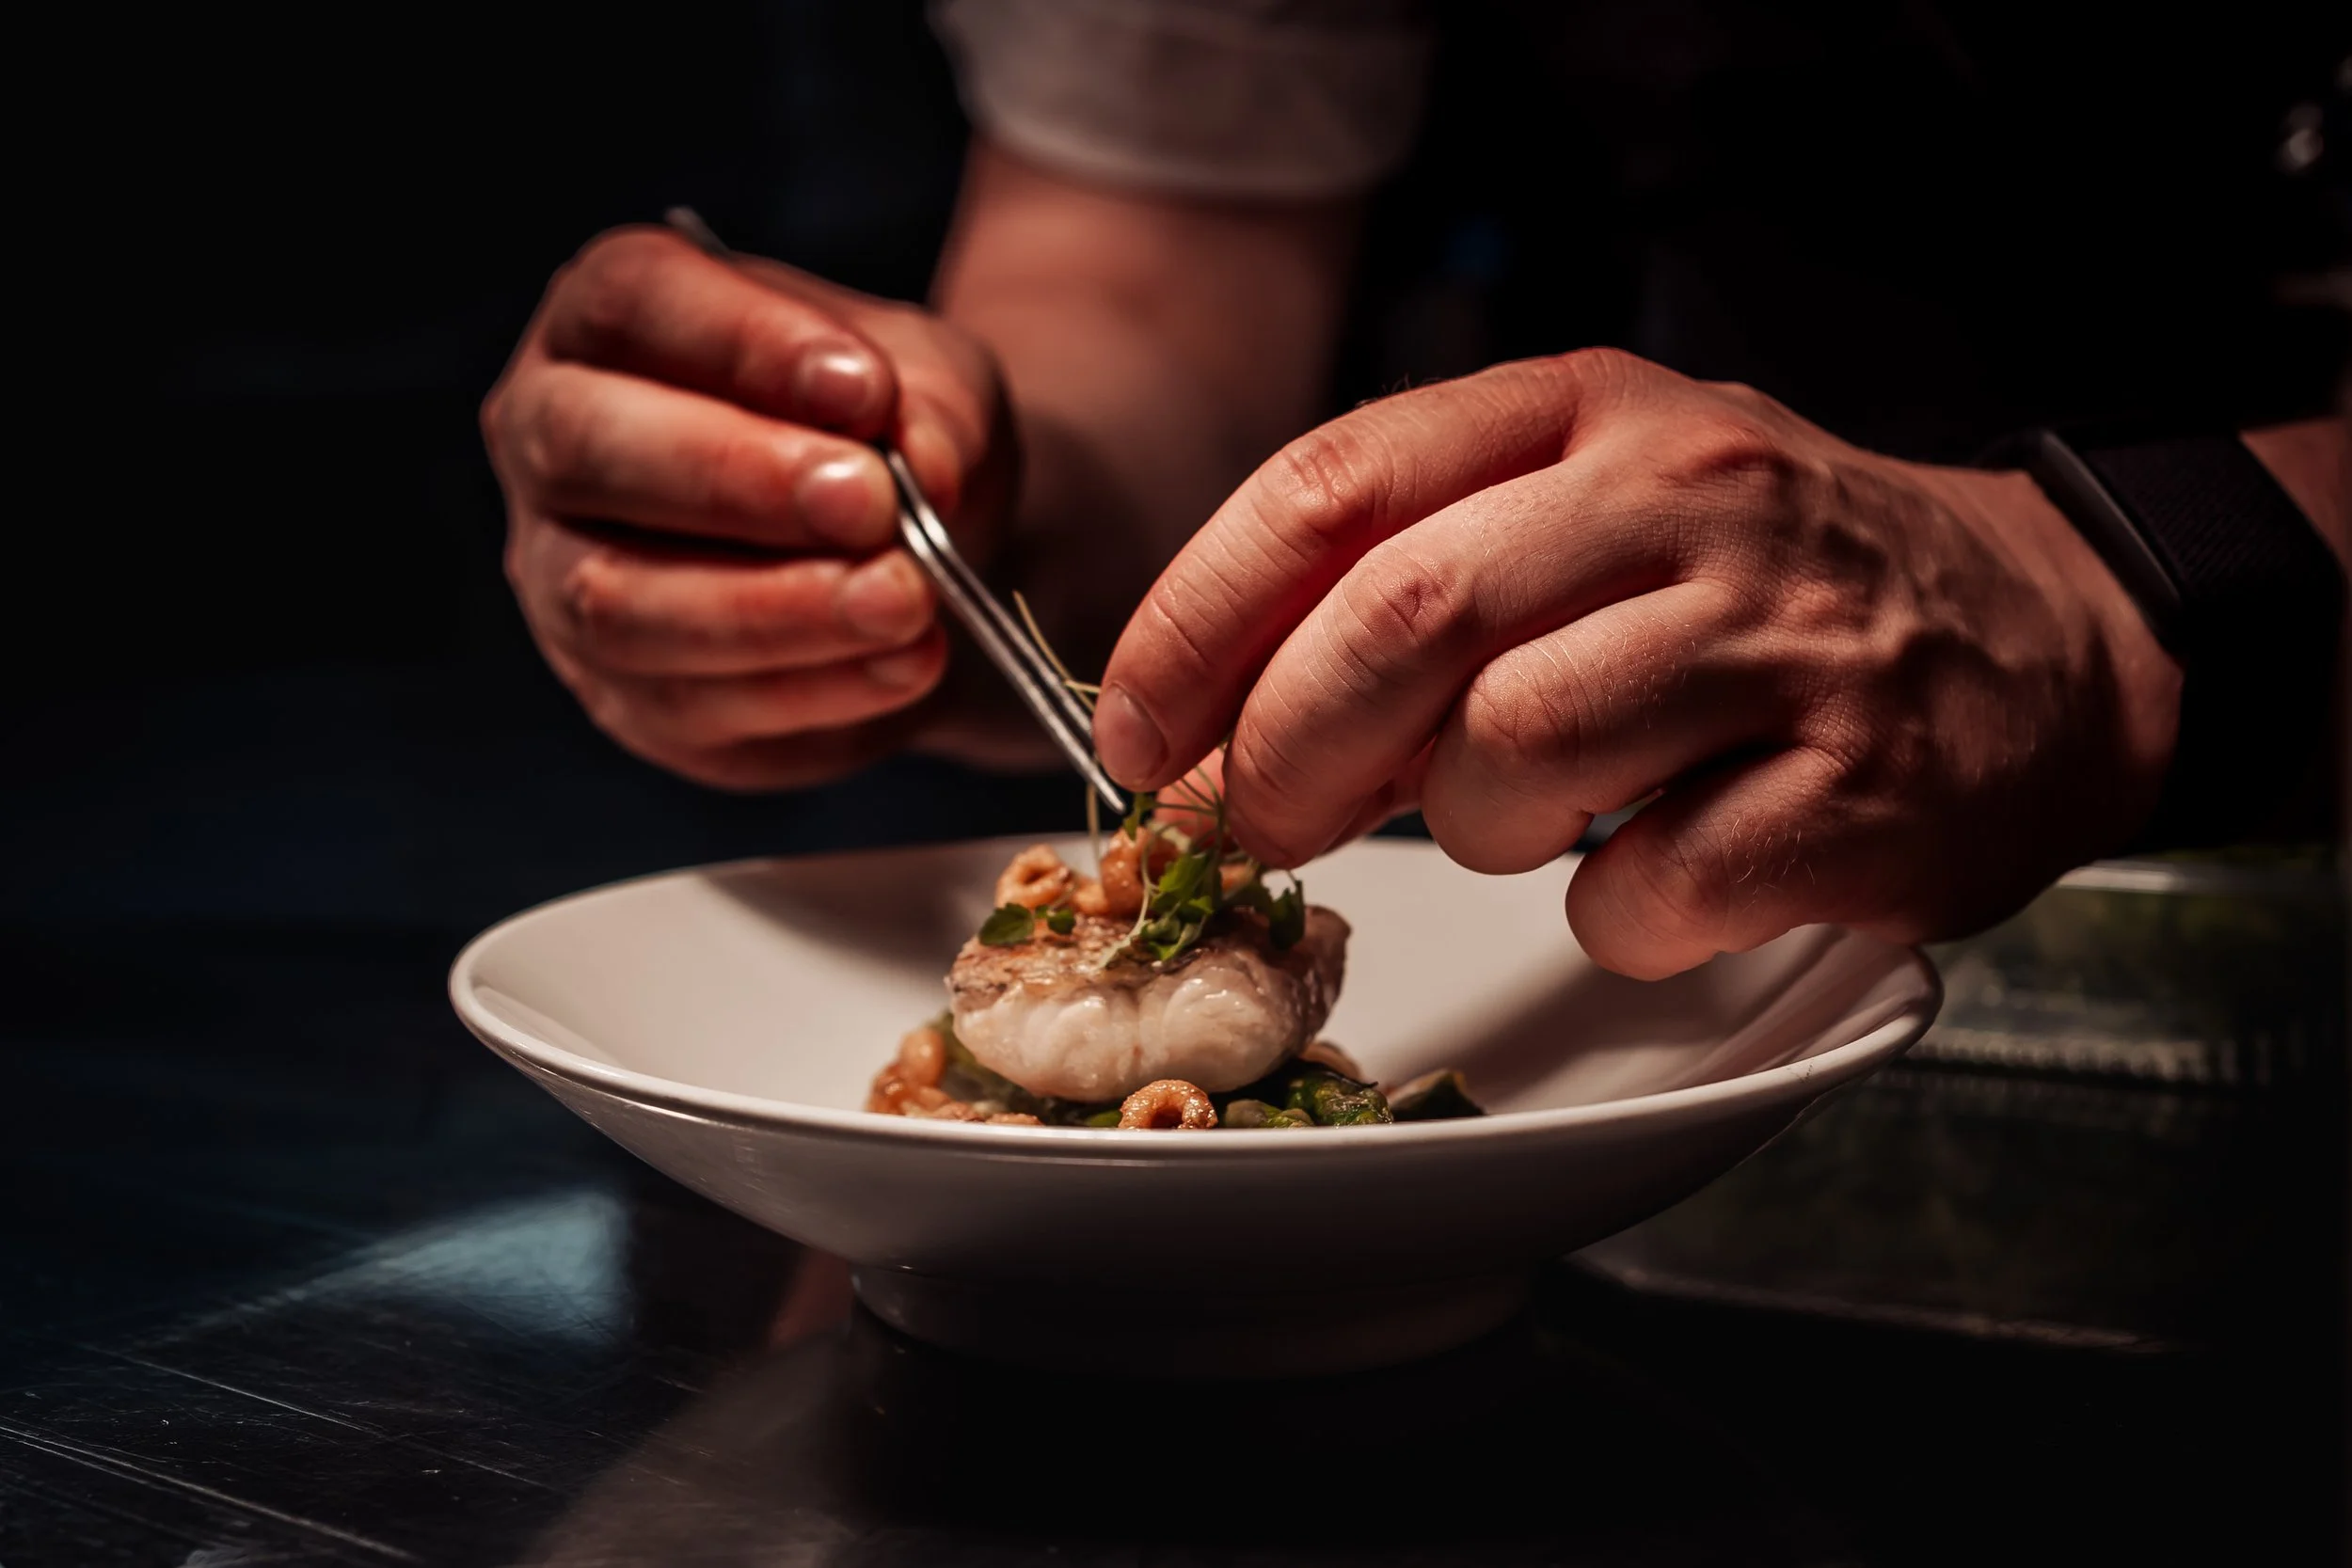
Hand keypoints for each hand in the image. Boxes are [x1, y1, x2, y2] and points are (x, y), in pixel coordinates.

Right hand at [482, 227, 1013, 788]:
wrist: (916, 558)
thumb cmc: (889, 439)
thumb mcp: (935, 386)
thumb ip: (932, 409)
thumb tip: (922, 467)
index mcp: (610, 321)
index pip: (633, 300)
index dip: (743, 343)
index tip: (864, 388)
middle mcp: (552, 442)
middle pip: (583, 447)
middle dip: (733, 477)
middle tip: (869, 503)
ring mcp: (564, 578)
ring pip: (619, 602)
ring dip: (770, 608)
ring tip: (901, 599)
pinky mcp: (623, 697)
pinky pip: (686, 706)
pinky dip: (806, 689)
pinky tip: (899, 663)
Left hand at [1096, 350, 2182, 976]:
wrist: (2045, 637)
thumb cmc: (1764, 586)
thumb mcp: (1588, 517)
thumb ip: (1411, 589)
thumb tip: (1218, 736)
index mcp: (1584, 412)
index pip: (1331, 485)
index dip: (1198, 620)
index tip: (1138, 724)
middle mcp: (1681, 496)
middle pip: (1402, 622)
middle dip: (1286, 753)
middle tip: (1259, 826)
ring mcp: (1781, 635)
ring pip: (1515, 748)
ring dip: (1464, 826)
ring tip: (1518, 821)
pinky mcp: (1862, 786)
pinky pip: (1649, 881)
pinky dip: (1607, 915)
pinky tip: (1645, 880)